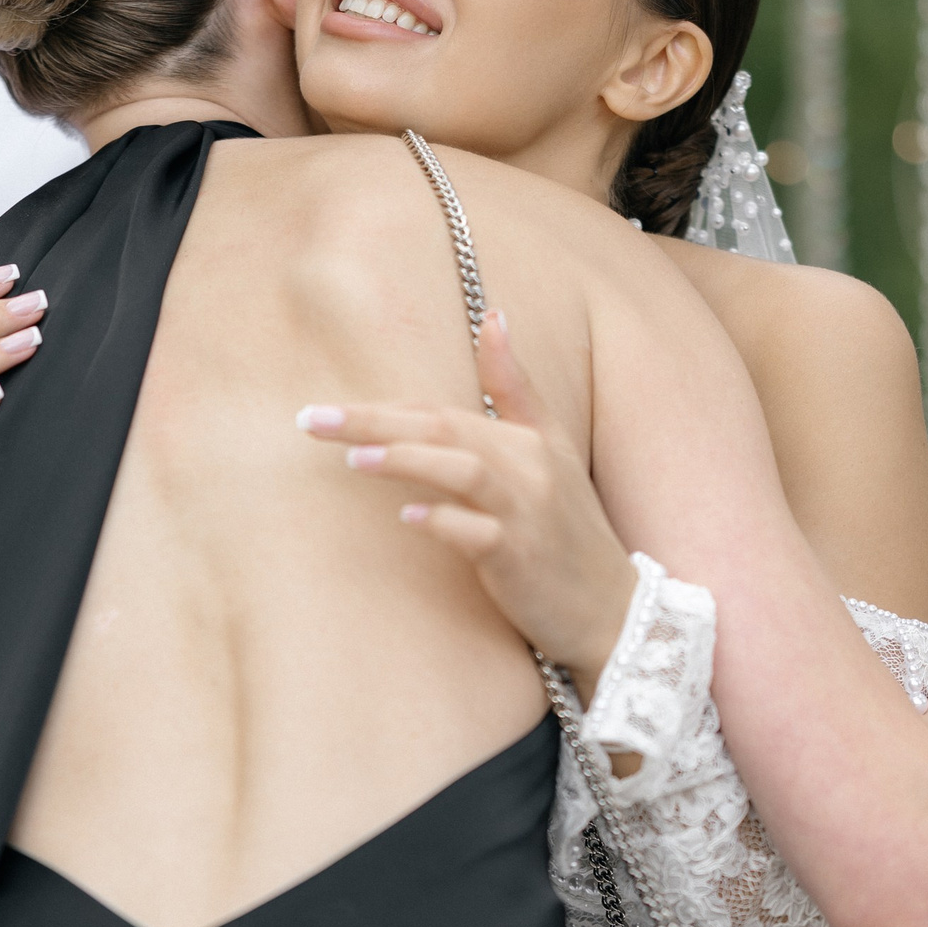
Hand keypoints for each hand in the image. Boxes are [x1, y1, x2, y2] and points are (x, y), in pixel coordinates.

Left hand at [298, 310, 637, 702]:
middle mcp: (529, 467)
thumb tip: (494, 316)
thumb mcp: (553, 449)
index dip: (388, 407)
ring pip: (462, 469)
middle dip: (375, 420)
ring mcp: (526, 511)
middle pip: (444, 427)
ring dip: (406, 459)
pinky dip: (443, 521)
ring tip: (352, 459)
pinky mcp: (522, 556)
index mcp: (528, 439)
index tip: (330, 410)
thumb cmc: (570, 533)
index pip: (445, 411)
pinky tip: (408, 518)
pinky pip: (477, 533)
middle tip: (312, 420)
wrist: (614, 610)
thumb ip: (515, 388)